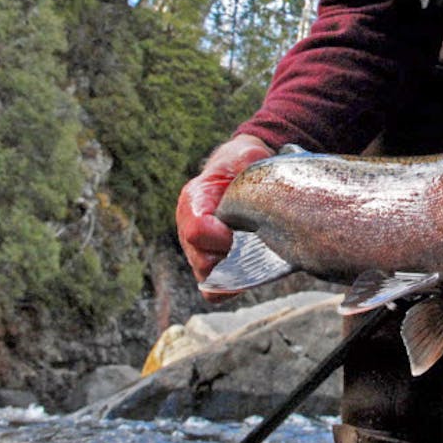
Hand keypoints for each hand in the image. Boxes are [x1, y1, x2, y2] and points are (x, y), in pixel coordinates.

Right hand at [176, 134, 272, 294]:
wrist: (243, 174)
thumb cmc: (240, 164)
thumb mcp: (244, 154)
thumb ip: (247, 158)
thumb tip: (252, 163)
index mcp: (194, 200)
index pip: (195, 229)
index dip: (214, 237)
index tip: (232, 236)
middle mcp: (190, 227)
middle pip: (198, 258)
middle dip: (222, 260)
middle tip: (245, 249)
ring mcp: (200, 248)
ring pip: (205, 276)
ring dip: (227, 276)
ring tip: (249, 264)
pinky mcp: (214, 262)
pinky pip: (214, 288)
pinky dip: (228, 288)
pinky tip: (247, 279)